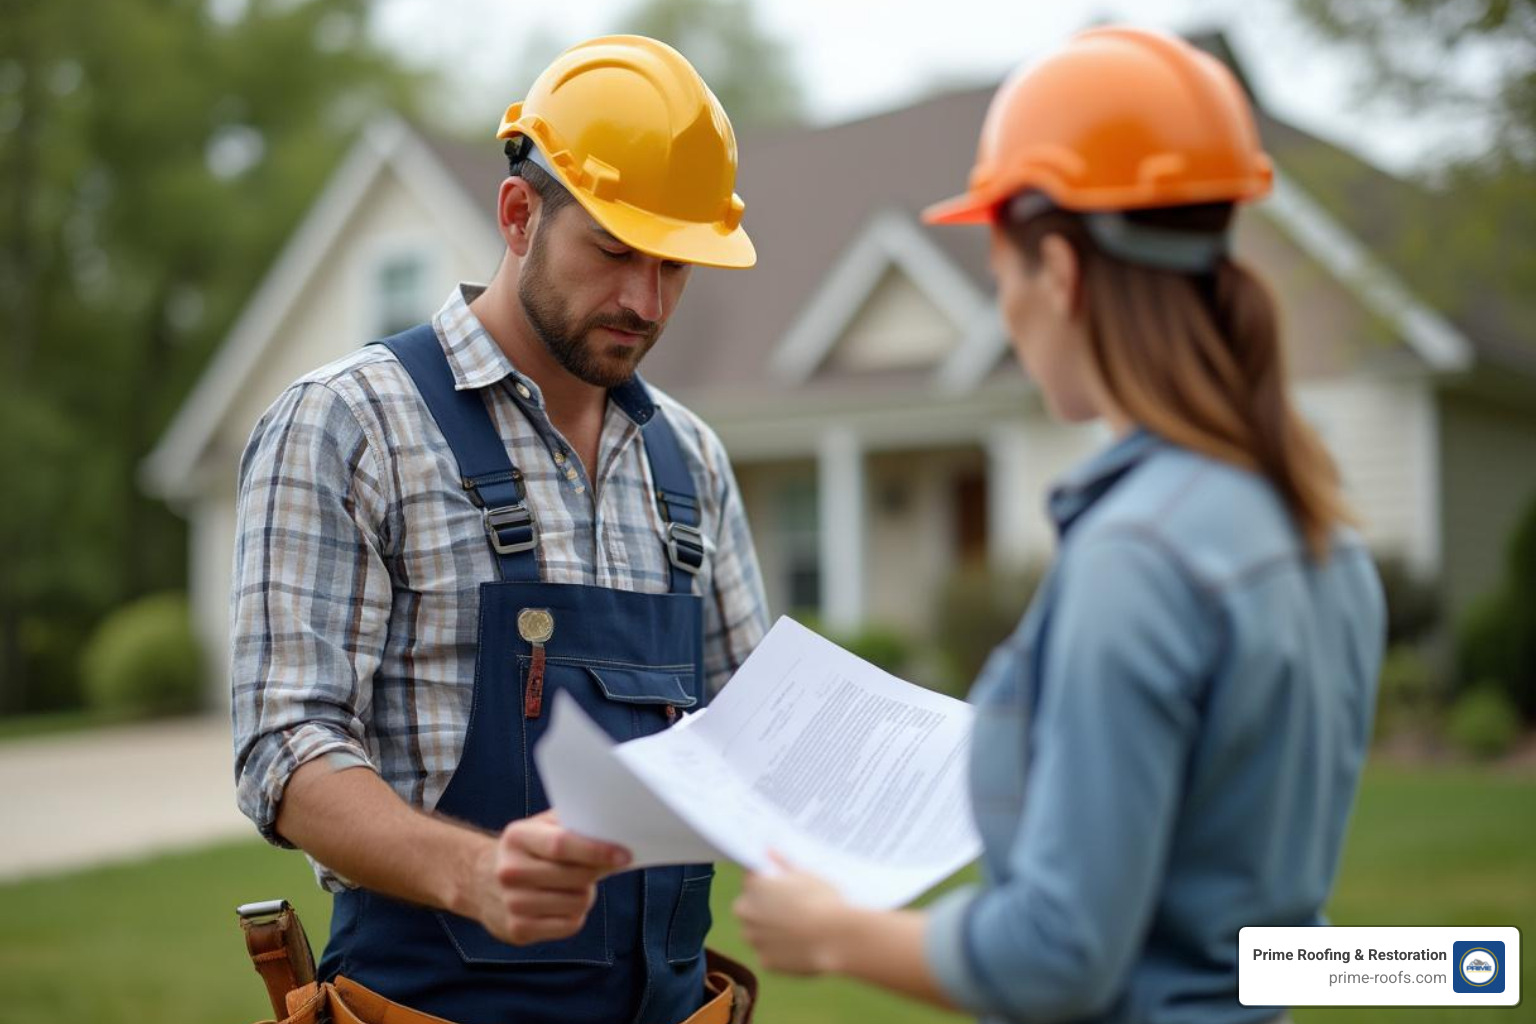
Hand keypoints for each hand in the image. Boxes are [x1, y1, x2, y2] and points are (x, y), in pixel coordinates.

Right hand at [474, 809, 631, 945]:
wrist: (478, 881)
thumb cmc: (524, 850)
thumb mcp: (539, 827)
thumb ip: (572, 823)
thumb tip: (614, 829)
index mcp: (518, 838)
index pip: (562, 845)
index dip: (597, 850)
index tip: (624, 855)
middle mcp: (510, 871)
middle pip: (575, 877)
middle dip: (597, 873)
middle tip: (600, 867)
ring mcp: (513, 903)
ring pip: (578, 903)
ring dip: (586, 894)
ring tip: (574, 886)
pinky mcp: (518, 930)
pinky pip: (570, 925)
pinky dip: (576, 915)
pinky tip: (562, 904)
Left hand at [734, 852, 854, 974]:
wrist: (836, 937)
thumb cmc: (823, 900)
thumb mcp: (806, 875)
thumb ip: (783, 863)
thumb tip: (768, 851)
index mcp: (754, 886)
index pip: (752, 880)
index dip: (769, 883)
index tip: (784, 889)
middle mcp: (746, 911)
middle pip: (749, 906)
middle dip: (764, 908)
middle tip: (792, 910)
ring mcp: (754, 938)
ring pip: (756, 932)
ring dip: (769, 930)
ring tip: (799, 929)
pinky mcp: (765, 961)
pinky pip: (769, 953)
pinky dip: (780, 951)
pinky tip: (801, 946)